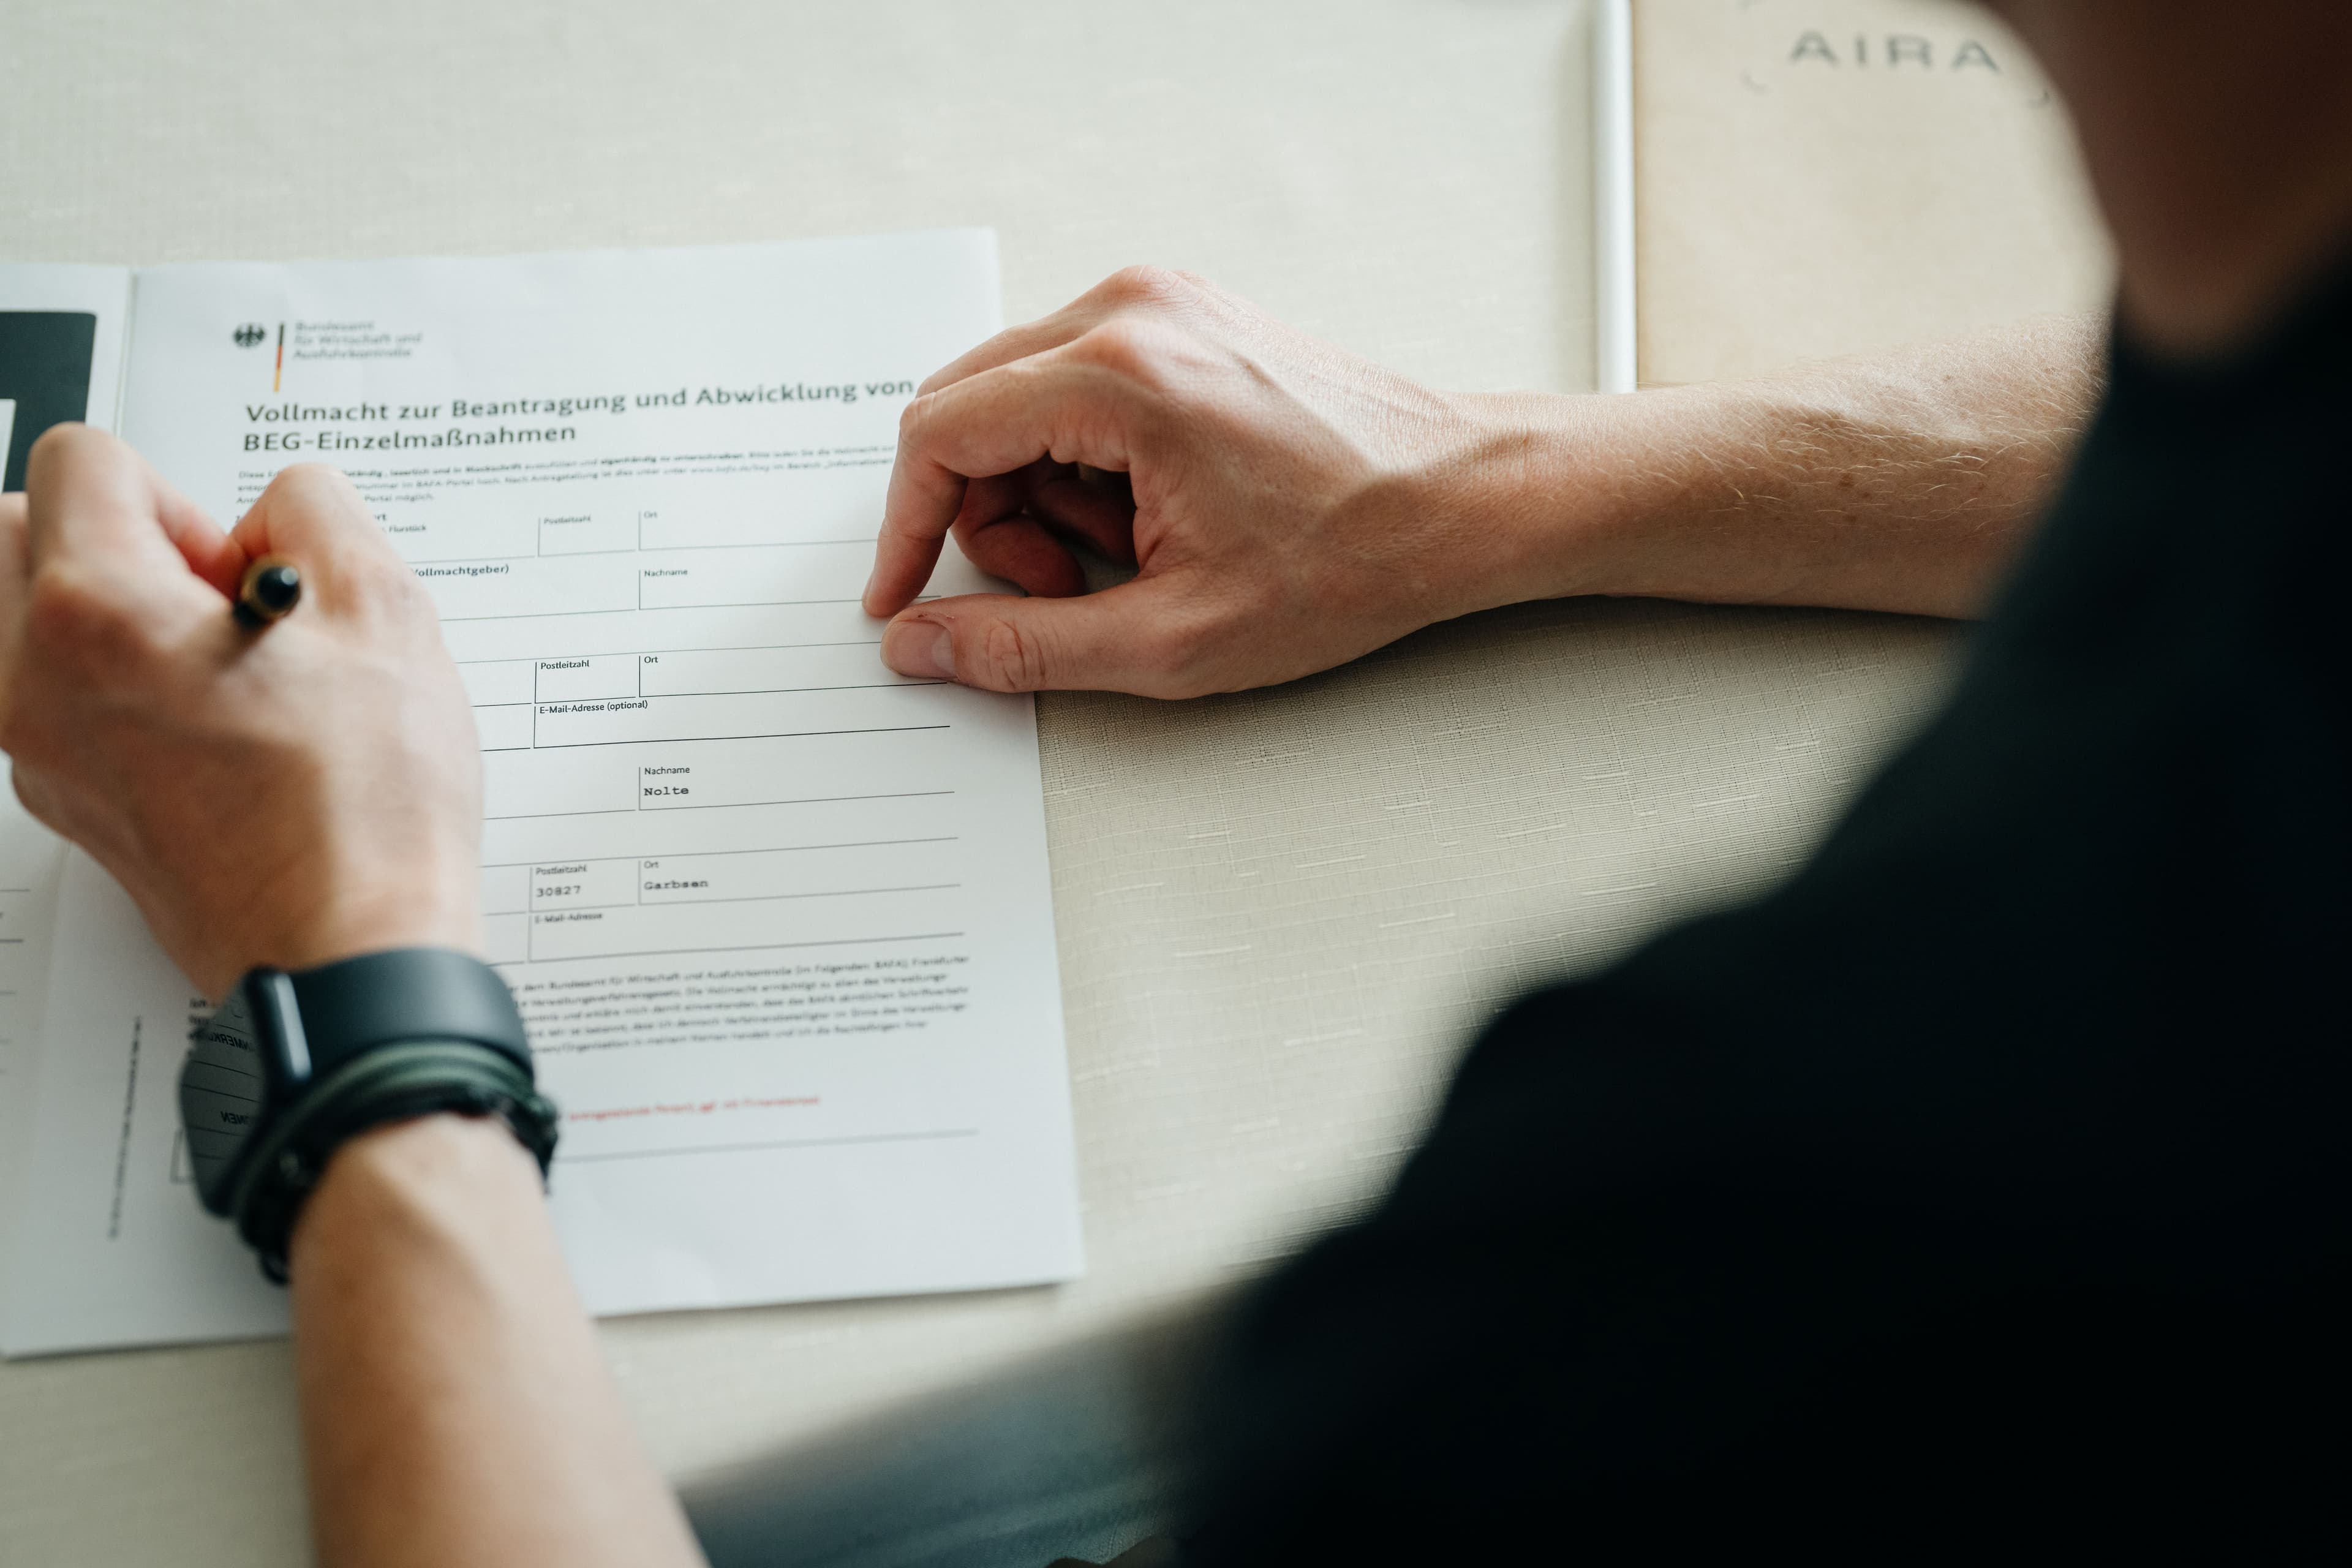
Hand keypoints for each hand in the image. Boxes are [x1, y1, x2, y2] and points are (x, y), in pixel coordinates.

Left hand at [0, 427, 482, 995]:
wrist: (349, 950)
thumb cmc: (364, 813)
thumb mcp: (386, 610)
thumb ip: (319, 516)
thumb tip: (284, 516)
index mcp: (95, 612)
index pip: (84, 460)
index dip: (181, 494)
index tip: (235, 563)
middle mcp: (35, 680)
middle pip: (11, 531)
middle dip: (110, 535)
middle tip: (208, 594)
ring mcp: (41, 752)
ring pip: (19, 622)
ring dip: (99, 612)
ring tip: (208, 660)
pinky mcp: (69, 805)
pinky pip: (52, 701)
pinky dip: (113, 689)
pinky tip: (216, 727)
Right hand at [863, 266, 1568, 697]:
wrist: (1466, 500)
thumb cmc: (1353, 556)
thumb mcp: (1173, 636)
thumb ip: (1025, 645)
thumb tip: (921, 645)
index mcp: (1118, 373)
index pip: (939, 434)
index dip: (906, 528)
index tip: (901, 598)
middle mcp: (1129, 310)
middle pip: (970, 410)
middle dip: (986, 519)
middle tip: (1062, 592)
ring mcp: (1160, 304)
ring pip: (1020, 403)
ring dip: (1042, 497)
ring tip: (1131, 558)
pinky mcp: (1185, 320)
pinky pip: (1078, 390)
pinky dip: (1088, 465)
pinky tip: (1155, 518)